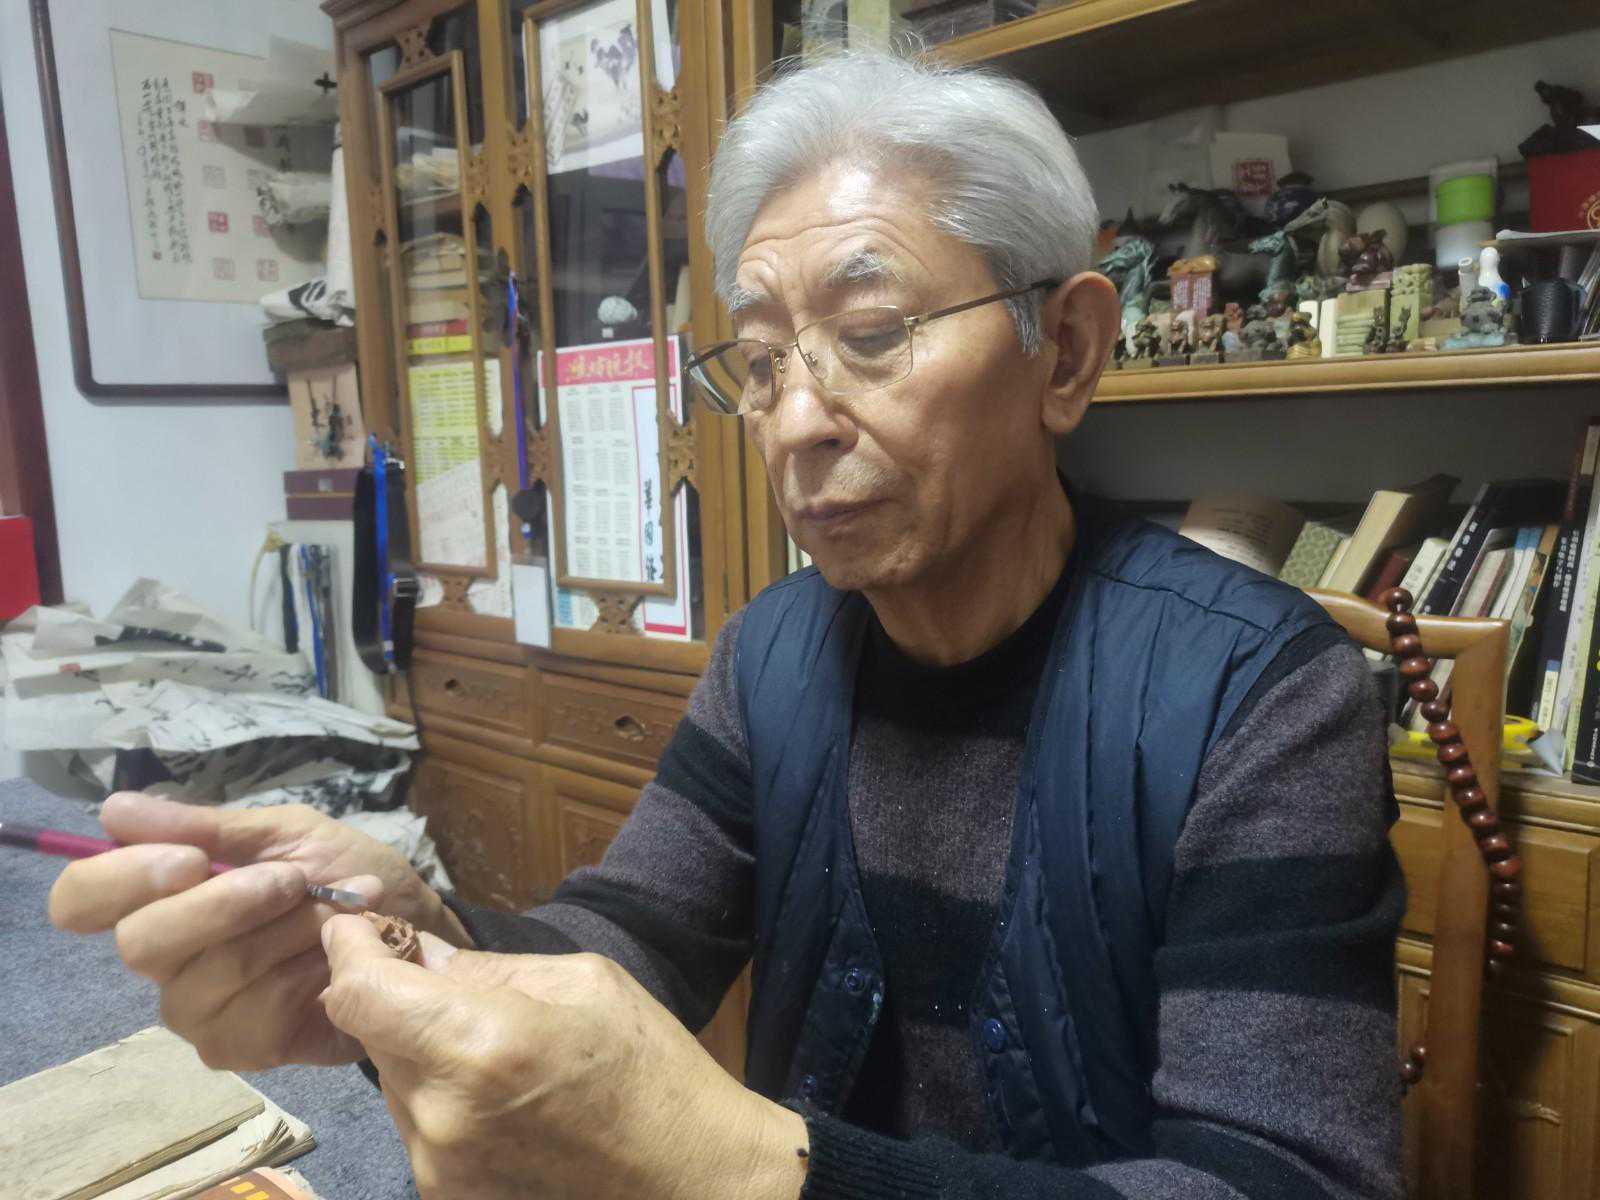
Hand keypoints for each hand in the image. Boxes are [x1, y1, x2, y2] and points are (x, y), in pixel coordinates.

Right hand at [48, 792, 473, 1069]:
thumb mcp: (291, 833)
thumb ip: (209, 826)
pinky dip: (305, 974)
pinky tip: (336, 955)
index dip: (120, 878)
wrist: (418, 930)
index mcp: (163, 895)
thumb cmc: (350, 875)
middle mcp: (166, 958)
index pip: (81, 898)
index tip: (190, 859)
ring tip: (338, 909)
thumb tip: (115, 810)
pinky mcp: (239, 1047)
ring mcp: (198, 1009)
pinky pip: (252, 1015)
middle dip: (228, 903)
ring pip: (208, 978)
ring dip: (287, 932)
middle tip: (295, 879)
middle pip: (141, 944)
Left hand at [320, 917, 808, 1199]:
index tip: (354, 931)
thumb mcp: (583, 984)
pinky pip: (419, 1128)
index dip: (348, 952)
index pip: (359, 994)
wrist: (688, 1179)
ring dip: (421, 1054)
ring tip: (493, 1049)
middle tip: (440, 982)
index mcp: (476, 1044)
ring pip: (394, 1084)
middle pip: (373, 1036)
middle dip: (397, 1001)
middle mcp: (441, 1114)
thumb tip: (420, 955)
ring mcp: (439, 1168)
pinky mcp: (448, 1198)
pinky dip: (442, 1100)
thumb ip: (487, 969)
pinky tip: (500, 1096)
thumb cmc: (650, 1071)